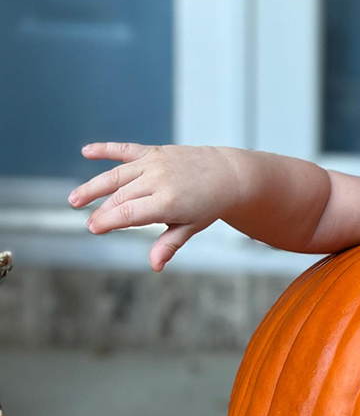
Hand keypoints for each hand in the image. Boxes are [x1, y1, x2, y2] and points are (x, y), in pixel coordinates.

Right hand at [69, 142, 242, 270]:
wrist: (228, 174)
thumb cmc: (210, 204)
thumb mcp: (191, 227)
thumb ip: (169, 244)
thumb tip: (155, 266)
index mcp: (168, 202)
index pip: (129, 213)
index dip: (108, 221)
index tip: (93, 228)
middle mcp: (159, 180)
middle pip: (120, 197)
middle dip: (102, 211)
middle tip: (88, 223)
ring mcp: (155, 163)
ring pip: (117, 175)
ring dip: (94, 187)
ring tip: (75, 199)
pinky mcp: (155, 151)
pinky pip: (126, 149)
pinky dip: (105, 149)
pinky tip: (86, 151)